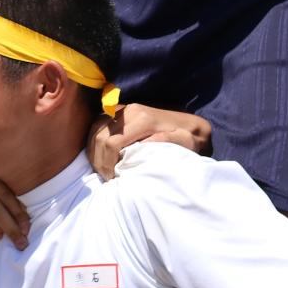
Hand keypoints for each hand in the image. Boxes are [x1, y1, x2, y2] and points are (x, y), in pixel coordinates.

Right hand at [87, 104, 213, 178]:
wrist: (193, 124)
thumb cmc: (191, 139)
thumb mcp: (187, 143)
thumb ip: (169, 143)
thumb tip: (144, 145)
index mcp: (144, 120)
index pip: (112, 143)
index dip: (107, 164)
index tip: (112, 179)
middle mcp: (131, 110)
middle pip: (100, 137)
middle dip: (98, 160)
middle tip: (106, 177)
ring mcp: (125, 108)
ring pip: (96, 129)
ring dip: (94, 150)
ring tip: (102, 168)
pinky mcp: (123, 110)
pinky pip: (98, 122)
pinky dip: (94, 139)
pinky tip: (100, 154)